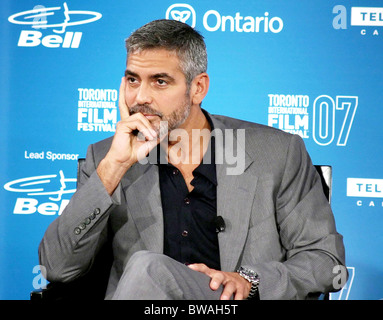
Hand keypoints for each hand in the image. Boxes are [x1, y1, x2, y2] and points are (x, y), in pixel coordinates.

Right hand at [97, 77, 158, 193]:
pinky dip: (144, 129)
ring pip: (140, 116)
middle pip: (124, 102)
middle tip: (124, 81)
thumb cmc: (135, 153)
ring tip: (151, 137)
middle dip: (122, 90)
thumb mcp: (150, 142)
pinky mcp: (122, 125)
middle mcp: (125, 120)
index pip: (127, 105)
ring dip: (148, 127)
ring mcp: (123, 122)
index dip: (124, 93)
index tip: (123, 81)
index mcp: (130, 123)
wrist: (124, 161)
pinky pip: (137, 122)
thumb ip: (157, 134)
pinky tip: (147, 137)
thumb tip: (166, 128)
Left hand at [188, 263, 250, 299]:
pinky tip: (235, 303)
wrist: (242, 280)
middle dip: (216, 280)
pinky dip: (238, 299)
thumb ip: (204, 278)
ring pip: (230, 286)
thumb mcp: (214, 278)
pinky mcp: (241, 289)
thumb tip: (189, 282)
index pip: (205, 268)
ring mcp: (232, 282)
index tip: (190, 268)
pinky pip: (240, 294)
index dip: (198, 267)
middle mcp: (223, 276)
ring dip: (227, 293)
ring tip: (223, 300)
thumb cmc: (224, 281)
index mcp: (215, 274)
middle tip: (212, 287)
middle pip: (219, 276)